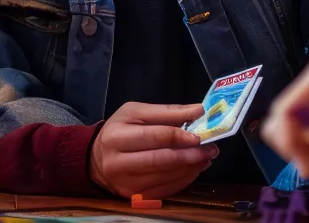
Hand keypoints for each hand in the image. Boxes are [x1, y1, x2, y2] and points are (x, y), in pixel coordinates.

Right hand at [88, 102, 217, 198]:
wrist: (97, 158)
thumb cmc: (119, 130)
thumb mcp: (136, 112)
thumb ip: (168, 111)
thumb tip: (198, 110)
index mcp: (116, 137)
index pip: (154, 136)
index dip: (179, 136)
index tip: (199, 135)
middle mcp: (118, 163)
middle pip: (160, 160)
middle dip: (190, 155)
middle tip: (210, 149)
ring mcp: (126, 184)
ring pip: (165, 177)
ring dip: (190, 168)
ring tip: (205, 157)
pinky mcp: (135, 197)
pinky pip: (165, 190)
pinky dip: (184, 180)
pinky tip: (194, 169)